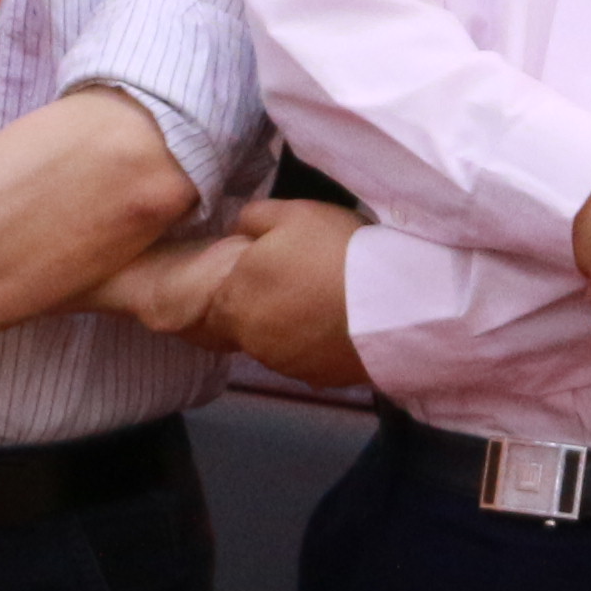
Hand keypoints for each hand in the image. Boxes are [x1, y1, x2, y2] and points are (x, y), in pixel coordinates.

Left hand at [75, 196, 371, 388]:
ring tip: (305, 298)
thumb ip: (255, 217)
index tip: (199, 286)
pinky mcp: (317, 376)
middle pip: (230, 326)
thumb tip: (240, 223)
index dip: (202, 291)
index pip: (193, 304)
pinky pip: (301, 357)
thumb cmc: (338, 253)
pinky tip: (329, 320)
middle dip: (241, 307)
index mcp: (234, 297)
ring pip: (265, 343)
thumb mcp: (293, 214)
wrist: (397, 305)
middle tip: (262, 287)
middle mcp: (250, 338)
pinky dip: (307, 341)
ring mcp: (285, 363)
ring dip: (276, 325)